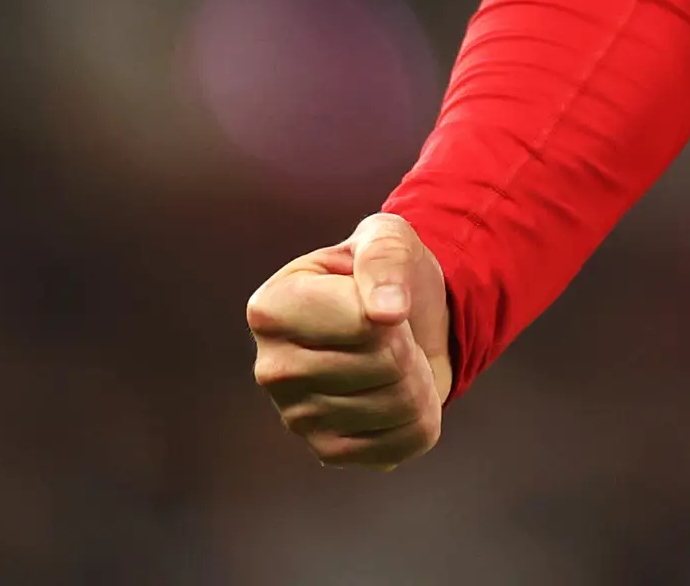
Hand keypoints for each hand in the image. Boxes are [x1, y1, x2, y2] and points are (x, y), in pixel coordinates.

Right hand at [246, 212, 456, 466]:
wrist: (400, 321)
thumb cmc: (384, 272)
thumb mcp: (386, 239)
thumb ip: (384, 259)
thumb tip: (386, 313)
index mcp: (270, 308)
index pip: (362, 324)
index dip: (393, 306)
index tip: (378, 295)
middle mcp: (271, 369)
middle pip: (384, 365)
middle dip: (409, 344)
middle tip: (394, 331)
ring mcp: (296, 417)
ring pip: (398, 405)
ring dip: (419, 379)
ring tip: (397, 360)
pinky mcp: (327, 451)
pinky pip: (401, 442)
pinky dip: (419, 417)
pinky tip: (396, 395)